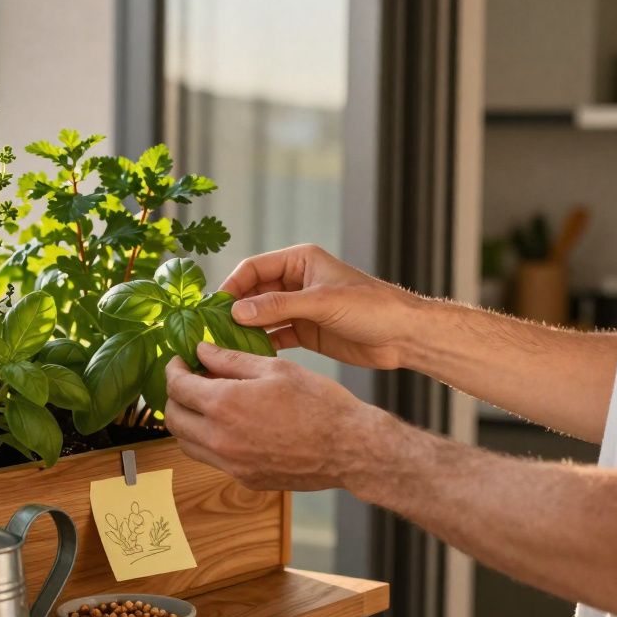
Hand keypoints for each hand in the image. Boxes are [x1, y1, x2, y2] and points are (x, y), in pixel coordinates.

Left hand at [163, 342, 395, 491]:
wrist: (350, 448)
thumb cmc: (319, 403)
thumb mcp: (274, 369)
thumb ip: (230, 359)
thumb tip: (201, 349)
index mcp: (225, 405)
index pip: (177, 387)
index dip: (173, 369)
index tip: (180, 361)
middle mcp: (220, 439)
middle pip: (173, 418)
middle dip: (174, 396)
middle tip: (189, 381)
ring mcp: (231, 464)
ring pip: (186, 444)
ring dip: (188, 421)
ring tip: (207, 402)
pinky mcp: (244, 479)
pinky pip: (211, 459)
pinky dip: (208, 441)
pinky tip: (229, 424)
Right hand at [222, 243, 422, 369]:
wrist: (403, 336)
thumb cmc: (370, 307)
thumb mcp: (321, 302)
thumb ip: (278, 306)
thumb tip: (237, 311)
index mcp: (300, 261)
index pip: (254, 268)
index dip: (232, 285)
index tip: (214, 307)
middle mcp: (296, 282)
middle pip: (253, 293)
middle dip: (234, 310)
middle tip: (213, 330)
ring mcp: (299, 308)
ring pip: (261, 316)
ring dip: (245, 329)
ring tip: (224, 346)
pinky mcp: (305, 331)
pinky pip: (274, 336)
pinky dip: (261, 344)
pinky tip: (248, 355)